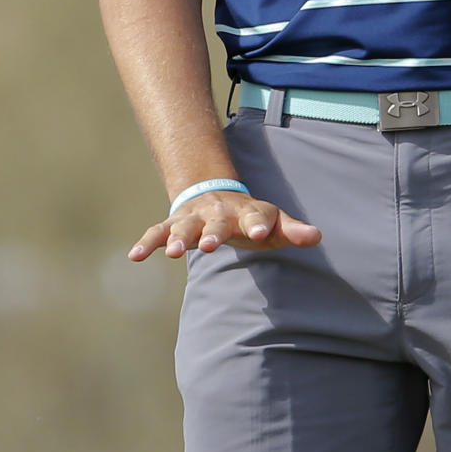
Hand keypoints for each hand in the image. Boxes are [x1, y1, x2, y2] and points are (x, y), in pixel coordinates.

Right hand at [128, 189, 321, 260]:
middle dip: (212, 233)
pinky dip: (147, 242)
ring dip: (179, 237)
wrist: (217, 195)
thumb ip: (291, 230)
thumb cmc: (251, 219)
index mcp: (248, 213)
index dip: (259, 225)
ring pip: (185, 225)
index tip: (261, 235)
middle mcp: (220, 212)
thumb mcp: (273, 224)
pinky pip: (158, 231)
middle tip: (209, 246)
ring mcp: (195, 216)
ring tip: (172, 252)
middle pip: (216, 222)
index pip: (257, 217)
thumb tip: (316, 236)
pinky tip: (134, 256)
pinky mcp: (174, 223)